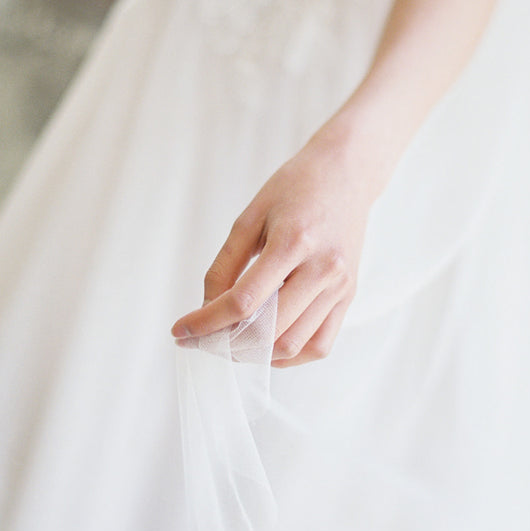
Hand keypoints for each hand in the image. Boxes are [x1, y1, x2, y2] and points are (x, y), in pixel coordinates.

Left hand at [172, 130, 374, 366]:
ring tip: (234, 340)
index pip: (243, 301)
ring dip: (257, 354)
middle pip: (269, 331)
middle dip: (228, 342)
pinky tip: (267, 344)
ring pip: (293, 346)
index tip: (181, 331)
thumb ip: (225, 264)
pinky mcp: (348, 296)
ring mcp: (340, 286)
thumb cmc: (295, 188)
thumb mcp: (250, 216)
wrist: (346, 174)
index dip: (207, 322)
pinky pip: (320, 345)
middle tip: (204, 339)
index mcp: (294, 242)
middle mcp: (323, 269)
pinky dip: (289, 355)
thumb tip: (207, 307)